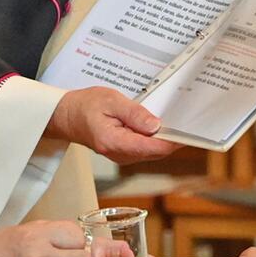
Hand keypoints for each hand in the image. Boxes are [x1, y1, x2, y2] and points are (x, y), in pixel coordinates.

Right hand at [46, 87, 178, 163]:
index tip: (188, 133)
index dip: (173, 141)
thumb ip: (134, 114)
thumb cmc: (85, 106)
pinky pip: (145, 149)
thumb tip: (155, 126)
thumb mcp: (111, 101)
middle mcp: (119, 154)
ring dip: (164, 139)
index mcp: (115, 142)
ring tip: (175, 122)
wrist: (67, 116)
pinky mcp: (124, 153)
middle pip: (156, 152)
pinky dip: (154, 139)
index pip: (152, 148)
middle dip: (172, 139)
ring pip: (152, 152)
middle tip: (187, 123)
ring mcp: (122, 156)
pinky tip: (159, 127)